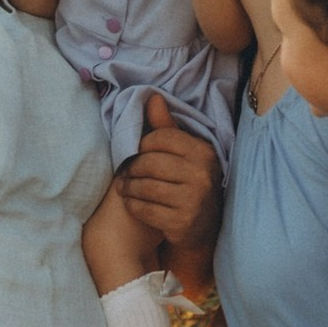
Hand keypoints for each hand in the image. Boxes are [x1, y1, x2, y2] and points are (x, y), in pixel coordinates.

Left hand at [117, 94, 221, 256]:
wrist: (204, 229)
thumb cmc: (188, 182)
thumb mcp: (184, 154)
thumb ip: (166, 127)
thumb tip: (152, 97)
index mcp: (203, 151)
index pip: (161, 138)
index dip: (142, 144)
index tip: (135, 152)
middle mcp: (202, 174)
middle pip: (150, 163)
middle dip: (132, 167)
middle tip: (124, 172)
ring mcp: (194, 200)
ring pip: (146, 187)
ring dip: (128, 187)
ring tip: (123, 187)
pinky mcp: (182, 223)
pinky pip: (146, 209)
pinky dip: (133, 205)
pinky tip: (130, 203)